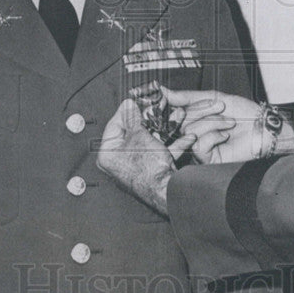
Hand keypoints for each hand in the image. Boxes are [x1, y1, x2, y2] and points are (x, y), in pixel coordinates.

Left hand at [96, 99, 195, 214]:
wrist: (166, 190)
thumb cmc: (148, 169)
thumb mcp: (139, 135)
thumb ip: (133, 118)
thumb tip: (128, 106)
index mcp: (108, 154)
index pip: (114, 125)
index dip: (126, 111)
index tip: (133, 102)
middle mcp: (118, 162)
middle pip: (133, 133)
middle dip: (149, 119)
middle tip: (154, 108)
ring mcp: (135, 167)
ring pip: (150, 142)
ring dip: (165, 130)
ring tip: (174, 118)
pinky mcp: (151, 170)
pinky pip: (159, 153)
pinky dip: (172, 145)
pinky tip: (185, 138)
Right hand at [161, 88, 293, 165]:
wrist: (264, 129)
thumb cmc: (245, 114)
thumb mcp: (215, 98)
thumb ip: (189, 96)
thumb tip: (164, 92)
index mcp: (195, 120)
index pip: (175, 112)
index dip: (183, 104)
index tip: (202, 100)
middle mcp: (195, 134)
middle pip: (180, 121)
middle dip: (203, 111)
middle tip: (221, 108)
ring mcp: (200, 149)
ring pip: (189, 132)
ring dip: (212, 122)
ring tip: (229, 123)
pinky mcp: (207, 161)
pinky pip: (198, 145)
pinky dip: (213, 136)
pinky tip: (225, 136)